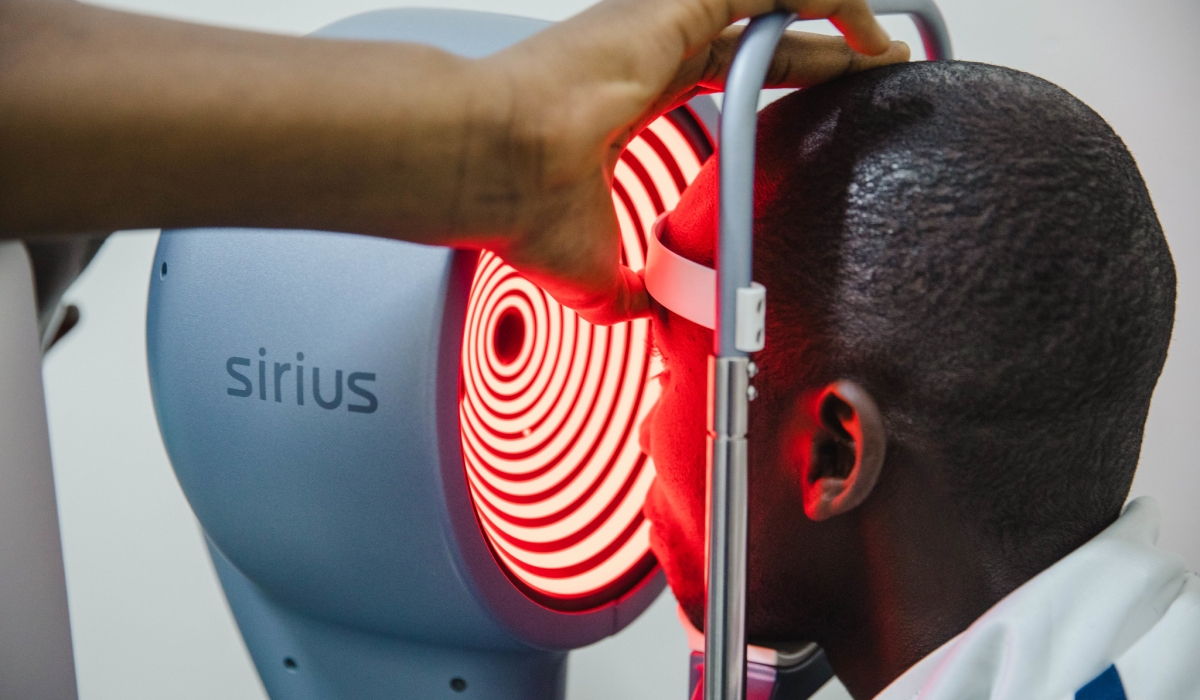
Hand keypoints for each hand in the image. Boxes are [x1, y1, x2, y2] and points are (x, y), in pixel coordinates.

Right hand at [481, 0, 909, 324]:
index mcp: (631, 92)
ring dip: (832, 18)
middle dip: (818, 50)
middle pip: (757, 34)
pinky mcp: (675, 5)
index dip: (774, 80)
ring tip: (883, 48)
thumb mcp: (590, 266)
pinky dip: (828, 4)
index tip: (818, 102)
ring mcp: (663, 19)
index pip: (721, 71)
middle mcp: (649, 46)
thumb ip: (628, 286)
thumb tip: (648, 317)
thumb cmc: (516, 199)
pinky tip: (866, 34)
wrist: (489, 160)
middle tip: (870, 70)